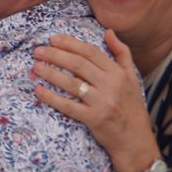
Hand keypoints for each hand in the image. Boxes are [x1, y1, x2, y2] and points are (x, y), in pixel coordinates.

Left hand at [31, 31, 157, 168]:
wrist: (136, 140)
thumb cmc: (131, 106)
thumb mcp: (132, 77)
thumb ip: (122, 53)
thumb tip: (108, 31)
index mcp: (118, 73)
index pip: (90, 52)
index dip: (70, 43)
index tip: (53, 39)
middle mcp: (111, 85)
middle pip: (78, 64)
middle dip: (55, 55)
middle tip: (37, 51)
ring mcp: (102, 102)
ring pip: (72, 83)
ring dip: (51, 73)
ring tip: (35, 67)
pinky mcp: (94, 119)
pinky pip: (69, 106)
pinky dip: (52, 98)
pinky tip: (38, 90)